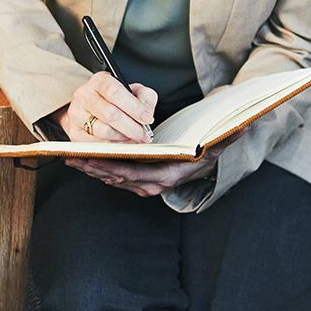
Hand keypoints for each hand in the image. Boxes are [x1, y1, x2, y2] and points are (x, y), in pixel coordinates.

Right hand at [53, 72, 155, 143]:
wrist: (90, 109)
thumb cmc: (114, 100)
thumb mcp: (133, 91)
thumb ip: (144, 97)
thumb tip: (146, 112)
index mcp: (99, 81)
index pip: (114, 92)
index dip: (133, 107)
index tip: (147, 118)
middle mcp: (84, 96)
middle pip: (110, 114)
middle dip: (132, 127)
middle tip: (144, 135)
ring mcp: (76, 115)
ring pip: (104, 131)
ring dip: (124, 138)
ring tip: (133, 138)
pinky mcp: (75, 133)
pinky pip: (98, 144)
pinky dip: (114, 146)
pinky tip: (122, 143)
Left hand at [68, 133, 236, 197]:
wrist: (206, 166)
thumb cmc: (207, 153)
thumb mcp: (216, 146)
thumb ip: (227, 136)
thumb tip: (243, 125)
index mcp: (165, 177)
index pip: (132, 173)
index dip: (108, 166)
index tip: (90, 157)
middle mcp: (151, 185)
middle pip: (115, 176)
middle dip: (91, 167)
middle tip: (69, 156)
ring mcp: (142, 185)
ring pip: (111, 177)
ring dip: (90, 168)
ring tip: (68, 157)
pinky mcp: (136, 180)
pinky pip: (112, 175)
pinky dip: (96, 167)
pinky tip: (80, 158)